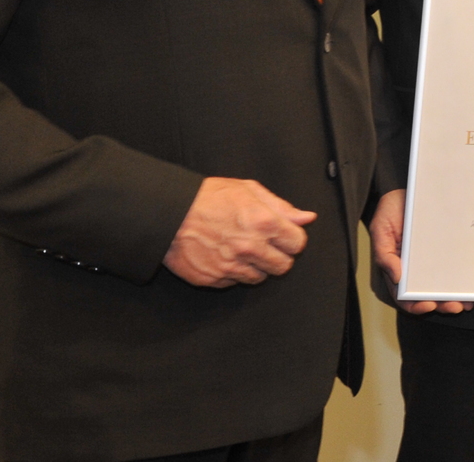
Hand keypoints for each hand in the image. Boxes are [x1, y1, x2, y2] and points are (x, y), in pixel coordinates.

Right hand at [163, 177, 315, 286]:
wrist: (167, 214)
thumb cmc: (208, 198)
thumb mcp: (249, 190)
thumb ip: (281, 207)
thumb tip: (306, 218)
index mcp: (263, 223)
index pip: (297, 244)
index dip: (292, 239)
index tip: (284, 237)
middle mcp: (250, 248)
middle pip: (283, 266)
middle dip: (278, 256)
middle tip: (265, 246)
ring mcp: (230, 266)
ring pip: (259, 278)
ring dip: (256, 266)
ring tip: (241, 250)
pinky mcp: (212, 279)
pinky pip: (233, 283)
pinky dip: (233, 273)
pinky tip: (224, 257)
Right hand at [368, 189, 472, 313]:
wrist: (405, 191)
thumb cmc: (390, 211)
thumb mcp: (381, 230)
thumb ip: (384, 255)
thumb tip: (396, 277)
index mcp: (398, 268)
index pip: (404, 295)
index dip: (415, 304)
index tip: (427, 306)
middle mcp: (416, 268)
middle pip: (427, 294)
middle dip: (441, 304)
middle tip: (454, 307)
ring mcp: (432, 260)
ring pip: (443, 286)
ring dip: (454, 297)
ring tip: (466, 303)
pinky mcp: (446, 249)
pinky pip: (454, 267)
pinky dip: (462, 279)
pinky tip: (472, 286)